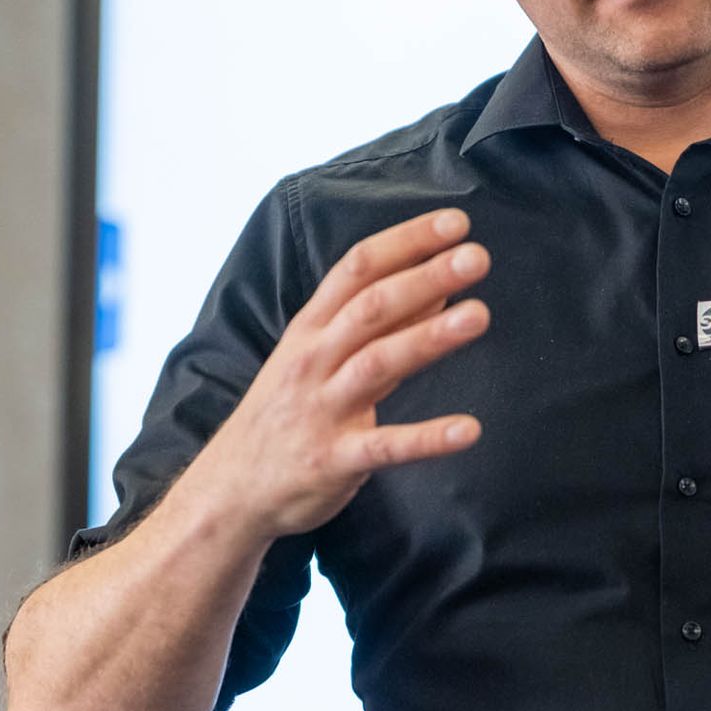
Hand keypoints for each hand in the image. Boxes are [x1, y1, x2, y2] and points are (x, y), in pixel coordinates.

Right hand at [200, 208, 490, 539]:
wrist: (231, 488)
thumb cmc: (286, 415)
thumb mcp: (319, 359)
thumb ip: (378, 328)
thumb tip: (437, 291)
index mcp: (310, 328)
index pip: (358, 268)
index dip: (406, 242)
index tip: (455, 222)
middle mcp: (314, 360)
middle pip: (371, 307)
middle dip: (424, 278)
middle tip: (477, 257)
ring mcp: (322, 410)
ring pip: (377, 364)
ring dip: (429, 337)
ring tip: (479, 315)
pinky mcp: (334, 460)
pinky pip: (385, 447)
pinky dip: (427, 438)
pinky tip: (469, 429)